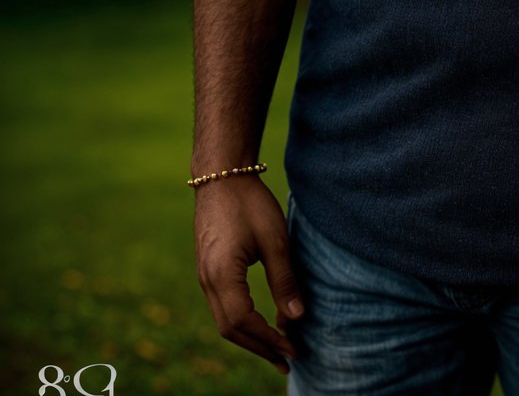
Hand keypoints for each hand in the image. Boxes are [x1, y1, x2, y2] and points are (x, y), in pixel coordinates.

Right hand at [194, 176, 304, 373]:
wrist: (221, 175)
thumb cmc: (249, 203)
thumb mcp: (274, 238)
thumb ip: (284, 279)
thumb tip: (297, 318)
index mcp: (222, 275)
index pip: (245, 322)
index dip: (269, 339)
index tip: (292, 348)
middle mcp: (207, 282)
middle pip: (231, 330)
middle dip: (260, 347)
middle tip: (287, 359)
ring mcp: (204, 277)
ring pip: (225, 321)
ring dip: (251, 337)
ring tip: (277, 347)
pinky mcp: (207, 271)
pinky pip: (222, 307)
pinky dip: (242, 322)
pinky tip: (260, 322)